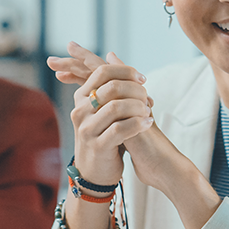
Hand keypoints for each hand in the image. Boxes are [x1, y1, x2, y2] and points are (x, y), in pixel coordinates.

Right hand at [47, 44, 152, 186]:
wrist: (95, 173)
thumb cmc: (103, 137)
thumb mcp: (103, 109)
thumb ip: (109, 85)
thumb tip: (112, 55)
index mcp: (80, 98)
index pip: (101, 71)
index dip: (125, 71)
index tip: (143, 78)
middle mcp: (80, 111)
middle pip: (110, 87)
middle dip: (135, 89)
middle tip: (149, 96)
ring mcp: (87, 129)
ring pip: (116, 107)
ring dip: (138, 106)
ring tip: (149, 111)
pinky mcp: (98, 146)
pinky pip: (121, 129)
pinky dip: (138, 123)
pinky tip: (148, 123)